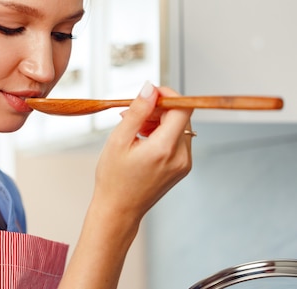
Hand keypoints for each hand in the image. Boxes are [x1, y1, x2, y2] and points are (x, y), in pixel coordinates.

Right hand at [92, 82, 193, 223]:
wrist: (119, 209)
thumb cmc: (114, 178)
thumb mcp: (119, 140)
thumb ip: (137, 111)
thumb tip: (150, 88)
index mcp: (165, 148)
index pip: (182, 108)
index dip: (168, 95)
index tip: (149, 95)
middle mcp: (181, 156)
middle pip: (181, 116)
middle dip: (159, 109)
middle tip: (133, 115)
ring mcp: (184, 163)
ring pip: (179, 127)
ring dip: (159, 121)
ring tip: (134, 130)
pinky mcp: (182, 167)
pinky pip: (177, 140)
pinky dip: (162, 134)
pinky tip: (142, 140)